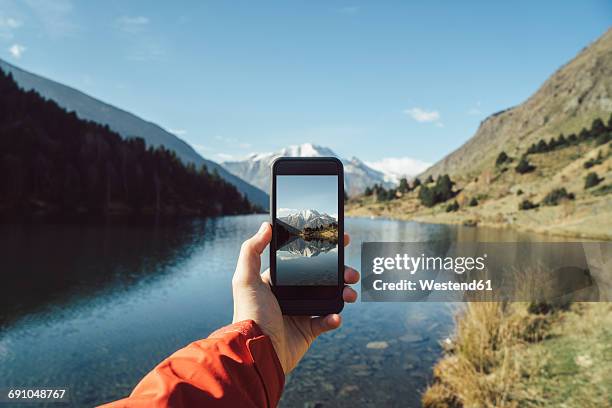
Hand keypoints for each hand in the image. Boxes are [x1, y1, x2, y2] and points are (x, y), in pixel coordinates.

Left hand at [232, 222, 358, 373]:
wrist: (257, 353)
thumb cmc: (249, 314)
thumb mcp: (245, 279)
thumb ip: (252, 250)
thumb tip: (266, 225)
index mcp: (277, 282)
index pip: (302, 261)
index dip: (320, 251)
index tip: (338, 241)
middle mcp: (290, 295)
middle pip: (321, 278)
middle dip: (339, 272)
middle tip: (350, 272)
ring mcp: (300, 313)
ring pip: (329, 297)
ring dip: (343, 293)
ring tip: (350, 293)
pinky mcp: (307, 331)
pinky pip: (326, 321)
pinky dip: (334, 318)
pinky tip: (335, 316)